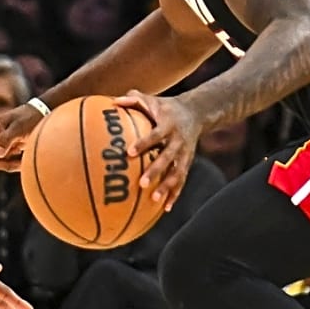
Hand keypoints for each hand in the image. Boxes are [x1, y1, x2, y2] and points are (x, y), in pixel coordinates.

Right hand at [0, 104, 45, 171]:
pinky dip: (17, 160)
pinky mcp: (8, 144)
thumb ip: (6, 139)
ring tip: (26, 152)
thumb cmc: (31, 117)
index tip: (19, 154)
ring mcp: (0, 140)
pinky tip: (26, 153)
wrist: (42, 110)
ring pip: (1, 161)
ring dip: (13, 162)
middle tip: (22, 157)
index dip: (3, 160)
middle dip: (7, 163)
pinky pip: (8, 159)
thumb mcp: (19, 128)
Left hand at [117, 91, 201, 210]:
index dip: (144, 143)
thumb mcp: (152, 100)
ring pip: (178, 172)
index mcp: (169, 124)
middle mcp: (179, 140)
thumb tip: (112, 101)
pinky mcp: (188, 162)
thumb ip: (133, 100)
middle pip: (168, 157)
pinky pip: (182, 180)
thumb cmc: (165, 107)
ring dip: (167, 187)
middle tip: (142, 183)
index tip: (130, 152)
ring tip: (154, 199)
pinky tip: (165, 208)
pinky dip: (175, 194)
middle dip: (156, 170)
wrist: (196, 112)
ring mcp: (185, 153)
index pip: (156, 134)